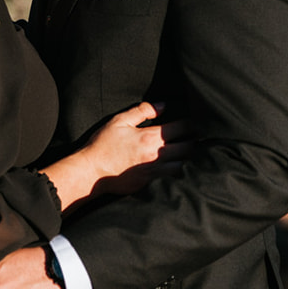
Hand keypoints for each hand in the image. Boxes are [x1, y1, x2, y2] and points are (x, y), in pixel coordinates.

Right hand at [42, 102, 192, 210]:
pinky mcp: (150, 183)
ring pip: (183, 165)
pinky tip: (176, 167)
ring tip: (187, 153)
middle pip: (188, 148)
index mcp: (150, 137)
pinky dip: (176, 172)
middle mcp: (156, 155)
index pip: (181, 128)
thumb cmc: (103, 144)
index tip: (194, 123)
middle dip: (193, 141)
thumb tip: (163, 105)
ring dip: (187, 158)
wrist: (91, 172)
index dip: (191, 124)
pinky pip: (171, 178)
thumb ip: (142, 111)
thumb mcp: (119, 121)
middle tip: (196, 137)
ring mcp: (155, 171)